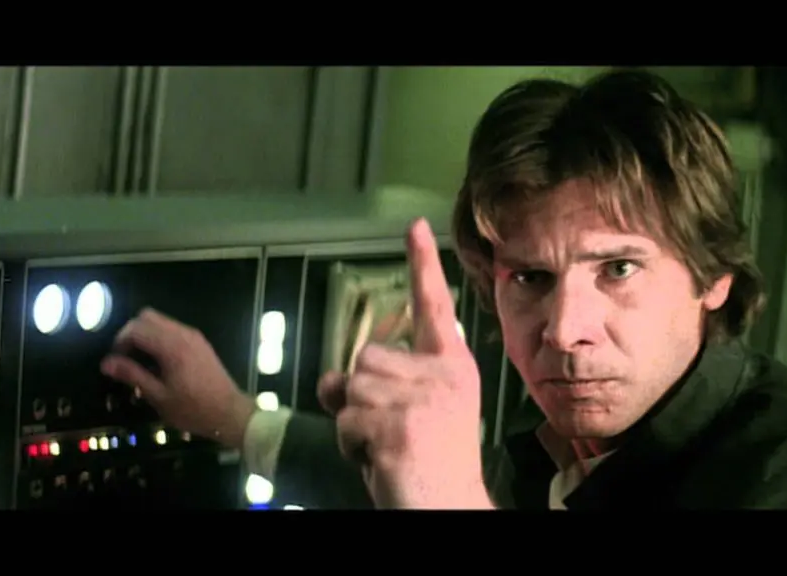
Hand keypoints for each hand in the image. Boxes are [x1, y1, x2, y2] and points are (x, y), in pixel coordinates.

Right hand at [100, 308, 255, 448]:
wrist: (229, 413)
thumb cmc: (192, 409)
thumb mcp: (158, 396)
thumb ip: (133, 375)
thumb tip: (106, 363)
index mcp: (172, 346)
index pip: (136, 328)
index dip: (120, 341)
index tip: (115, 361)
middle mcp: (183, 333)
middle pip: (147, 317)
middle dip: (131, 332)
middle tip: (125, 357)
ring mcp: (193, 335)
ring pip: (160, 321)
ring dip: (145, 334)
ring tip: (140, 360)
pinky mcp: (199, 341)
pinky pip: (172, 328)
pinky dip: (159, 337)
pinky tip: (157, 360)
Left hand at [318, 219, 491, 508]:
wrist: (449, 509)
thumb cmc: (432, 469)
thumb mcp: (410, 415)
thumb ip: (379, 386)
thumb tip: (333, 380)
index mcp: (453, 369)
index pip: (435, 307)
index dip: (422, 264)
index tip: (415, 225)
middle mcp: (444, 377)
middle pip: (365, 358)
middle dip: (359, 398)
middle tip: (389, 434)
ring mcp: (423, 400)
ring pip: (349, 387)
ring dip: (353, 425)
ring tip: (387, 449)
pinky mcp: (400, 425)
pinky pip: (344, 421)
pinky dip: (350, 446)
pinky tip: (382, 462)